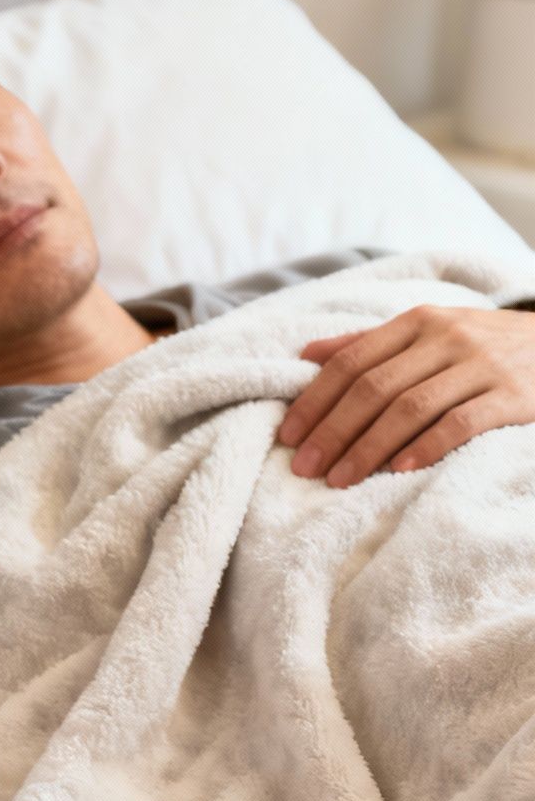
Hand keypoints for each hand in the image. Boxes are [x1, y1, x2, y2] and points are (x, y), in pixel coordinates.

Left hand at [278, 305, 534, 487]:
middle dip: (332, 431)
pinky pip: (461, 423)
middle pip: (373, 388)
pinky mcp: (514, 395)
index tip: (288, 437)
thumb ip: (372, 343)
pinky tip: (398, 471)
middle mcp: (447, 337)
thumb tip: (307, 355)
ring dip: (368, 447)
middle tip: (304, 468)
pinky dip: (425, 447)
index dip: (314, 401)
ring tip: (339, 479)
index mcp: (417, 321)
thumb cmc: (485, 345)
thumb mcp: (432, 331)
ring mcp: (482, 365)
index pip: (351, 362)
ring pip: (410, 407)